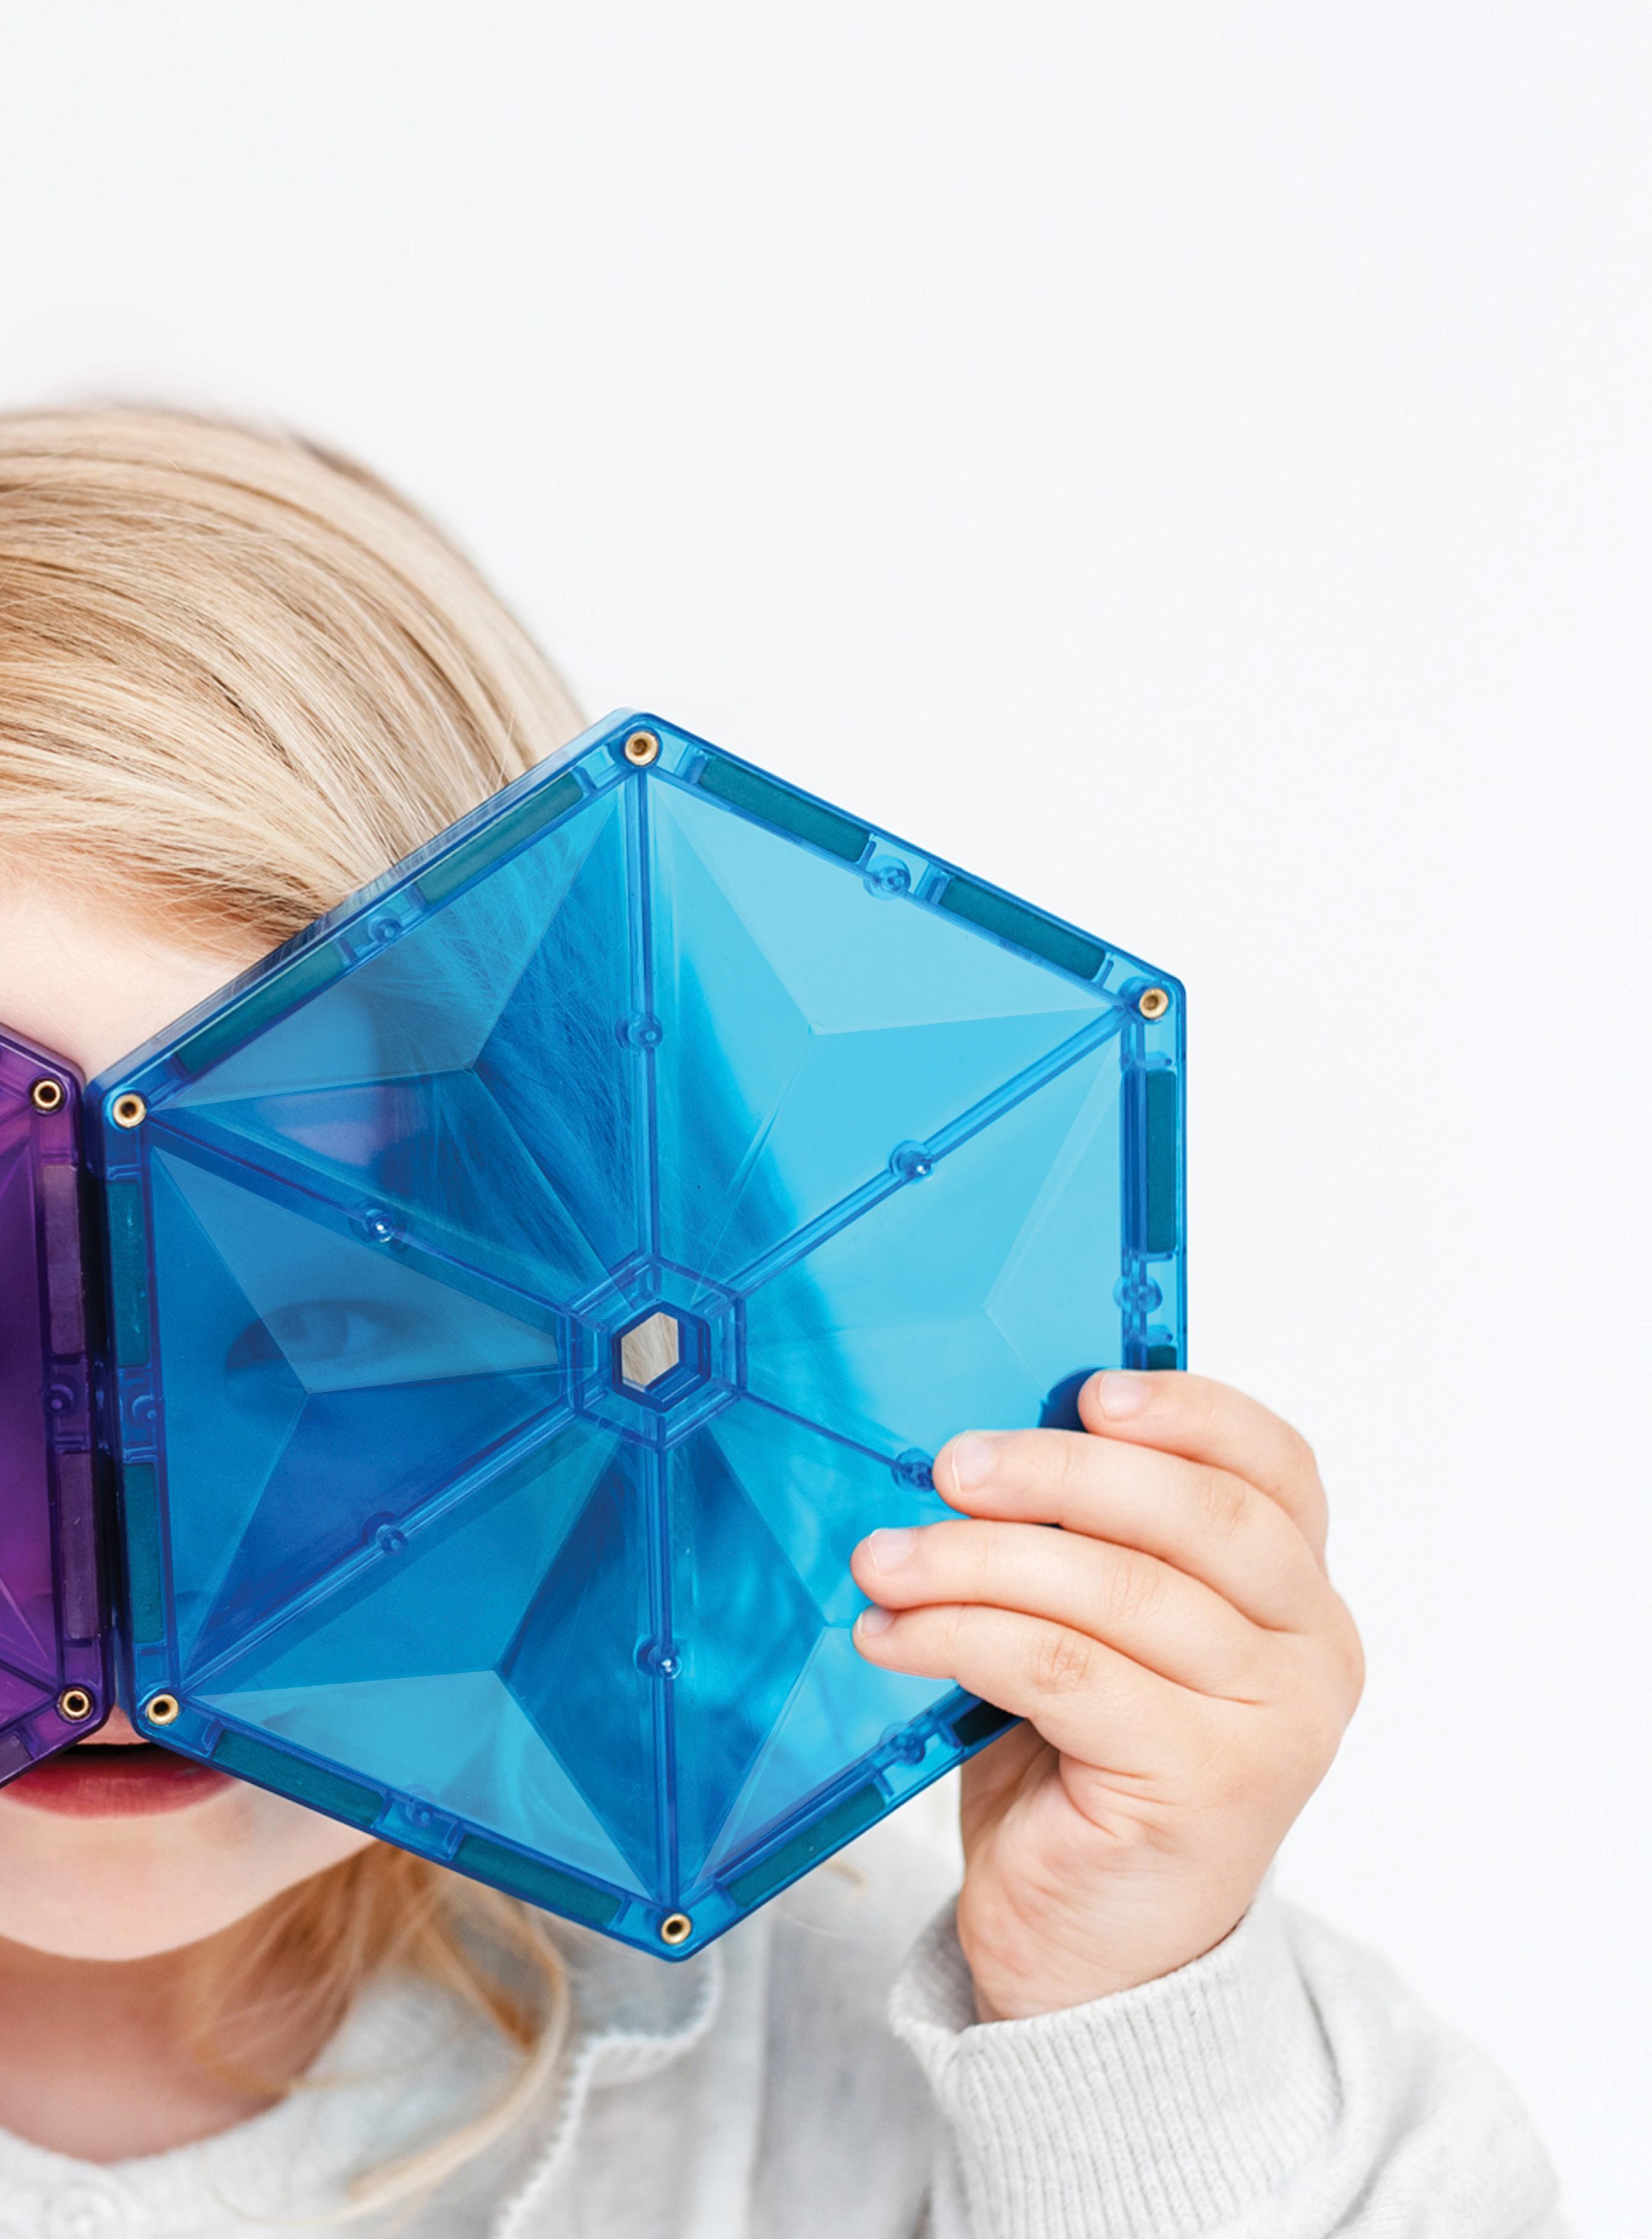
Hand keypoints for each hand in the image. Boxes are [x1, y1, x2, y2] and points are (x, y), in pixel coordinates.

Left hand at [850, 1371, 1362, 2021]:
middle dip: (1058, 1475)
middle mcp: (1312, 1652)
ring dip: (976, 1561)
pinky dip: (962, 1635)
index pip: (1276, 1468)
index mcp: (1300, 1596)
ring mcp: (1271, 1723)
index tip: (1088, 1390)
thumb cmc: (1087, 1771)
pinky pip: (1061, 1669)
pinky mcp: (1204, 1783)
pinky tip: (895, 1634)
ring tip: (886, 1561)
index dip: (1188, 1411)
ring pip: (1113, 1591)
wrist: (1096, 1956)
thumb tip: (986, 1445)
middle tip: (950, 1467)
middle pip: (1196, 1516)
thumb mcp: (1106, 1637)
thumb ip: (1094, 1547)